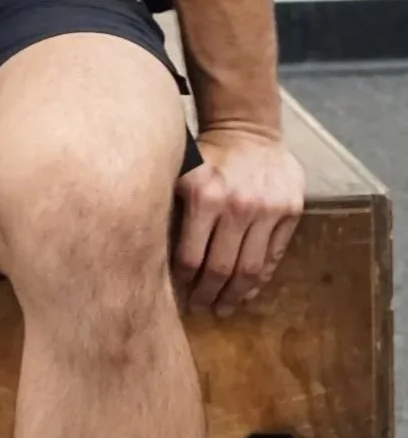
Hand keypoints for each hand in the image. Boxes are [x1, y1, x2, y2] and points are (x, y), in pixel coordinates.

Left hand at [172, 127, 304, 318]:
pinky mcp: (290, 211)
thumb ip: (170, 210)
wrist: (248, 128)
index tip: (180, 294)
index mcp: (204, 197)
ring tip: (225, 307)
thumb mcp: (181, 175)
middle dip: (209, 295)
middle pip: (221, 269)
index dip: (185, 282)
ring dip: (236, 295)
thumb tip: (149, 255)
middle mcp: (238, 205)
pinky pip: (273, 255)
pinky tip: (248, 290)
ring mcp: (268, 210)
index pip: (191, 257)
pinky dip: (260, 278)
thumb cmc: (206, 156)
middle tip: (201, 309)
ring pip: (251, 268)